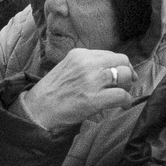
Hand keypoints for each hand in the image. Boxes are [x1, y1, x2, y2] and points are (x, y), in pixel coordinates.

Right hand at [19, 48, 135, 130]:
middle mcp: (87, 63)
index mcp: (80, 54)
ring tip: (122, 94)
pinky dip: (126, 100)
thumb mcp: (67, 68)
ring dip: (127, 85)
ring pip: (124, 75)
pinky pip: (121, 95)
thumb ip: (86, 65)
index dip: (118, 64)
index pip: (109, 54)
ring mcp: (91, 80)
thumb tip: (109, 69)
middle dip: (126, 72)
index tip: (120, 73)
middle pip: (121, 60)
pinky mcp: (94, 99)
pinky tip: (123, 105)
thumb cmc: (52, 92)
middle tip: (125, 83)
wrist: (37, 110)